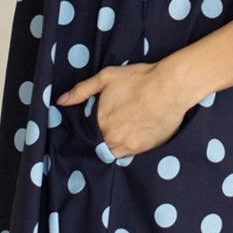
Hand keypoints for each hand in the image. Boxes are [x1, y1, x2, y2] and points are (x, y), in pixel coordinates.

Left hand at [55, 61, 193, 158]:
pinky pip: (132, 154)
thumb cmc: (139, 80)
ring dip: (114, 146)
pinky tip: (132, 135)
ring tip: (119, 134)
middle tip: (107, 130)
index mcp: (101, 124)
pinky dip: (129, 147)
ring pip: (115, 153)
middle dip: (100, 141)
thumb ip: (81, 91)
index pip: (86, 137)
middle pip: (100, 148)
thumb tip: (61, 101)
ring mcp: (131, 147)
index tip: (90, 130)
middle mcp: (114, 140)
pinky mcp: (147, 149)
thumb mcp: (106, 78)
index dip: (87, 134)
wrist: (170, 87)